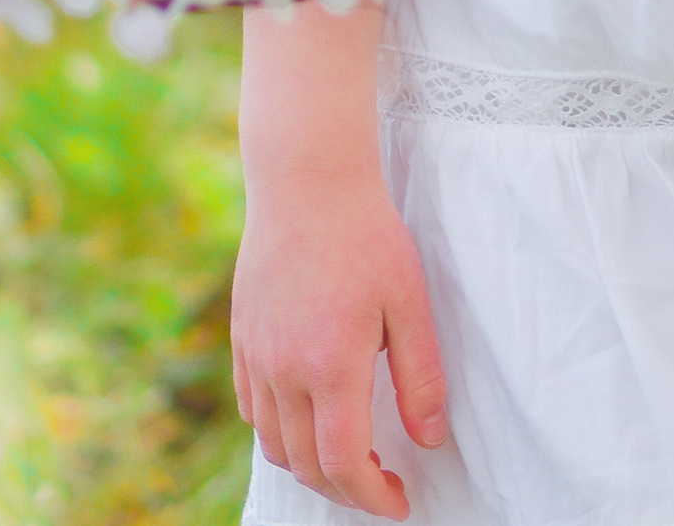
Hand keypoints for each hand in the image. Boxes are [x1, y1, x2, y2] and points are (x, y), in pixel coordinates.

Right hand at [231, 155, 448, 518]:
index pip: (343, 464)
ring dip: (311, 464)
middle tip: (381, 482)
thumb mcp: (410, 302)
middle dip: (345, 489)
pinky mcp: (242, 336)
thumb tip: (431, 439)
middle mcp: (284, 371)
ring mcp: (256, 355)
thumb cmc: (366, 235)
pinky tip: (309, 415)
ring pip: (274, 443)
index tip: (399, 500)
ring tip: (349, 452)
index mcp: (329, 367)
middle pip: (306, 466)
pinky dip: (279, 430)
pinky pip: (253, 408)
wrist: (308, 178)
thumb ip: (421, 378)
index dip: (372, 497)